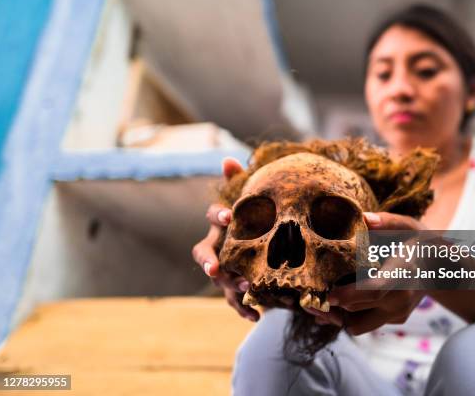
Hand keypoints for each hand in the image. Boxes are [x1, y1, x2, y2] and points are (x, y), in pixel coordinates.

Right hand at [192, 157, 259, 321]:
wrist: (271, 246)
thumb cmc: (260, 216)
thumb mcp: (254, 199)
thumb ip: (240, 180)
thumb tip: (228, 159)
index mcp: (222, 223)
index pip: (212, 215)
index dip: (217, 215)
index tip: (228, 216)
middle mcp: (218, 245)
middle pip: (203, 252)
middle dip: (208, 261)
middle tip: (214, 269)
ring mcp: (224, 268)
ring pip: (219, 279)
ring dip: (228, 286)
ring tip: (245, 291)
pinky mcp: (234, 287)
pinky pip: (234, 301)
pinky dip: (243, 309)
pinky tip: (256, 316)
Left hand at [307, 212, 426, 333]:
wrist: (442, 268)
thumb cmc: (419, 242)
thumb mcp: (408, 226)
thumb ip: (387, 222)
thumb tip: (364, 218)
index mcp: (403, 273)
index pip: (375, 289)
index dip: (350, 294)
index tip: (329, 295)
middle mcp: (400, 299)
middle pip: (357, 311)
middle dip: (330, 307)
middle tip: (305, 298)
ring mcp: (397, 314)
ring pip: (357, 326)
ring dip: (336, 316)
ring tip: (315, 304)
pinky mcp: (393, 321)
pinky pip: (364, 325)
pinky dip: (347, 316)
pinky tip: (332, 304)